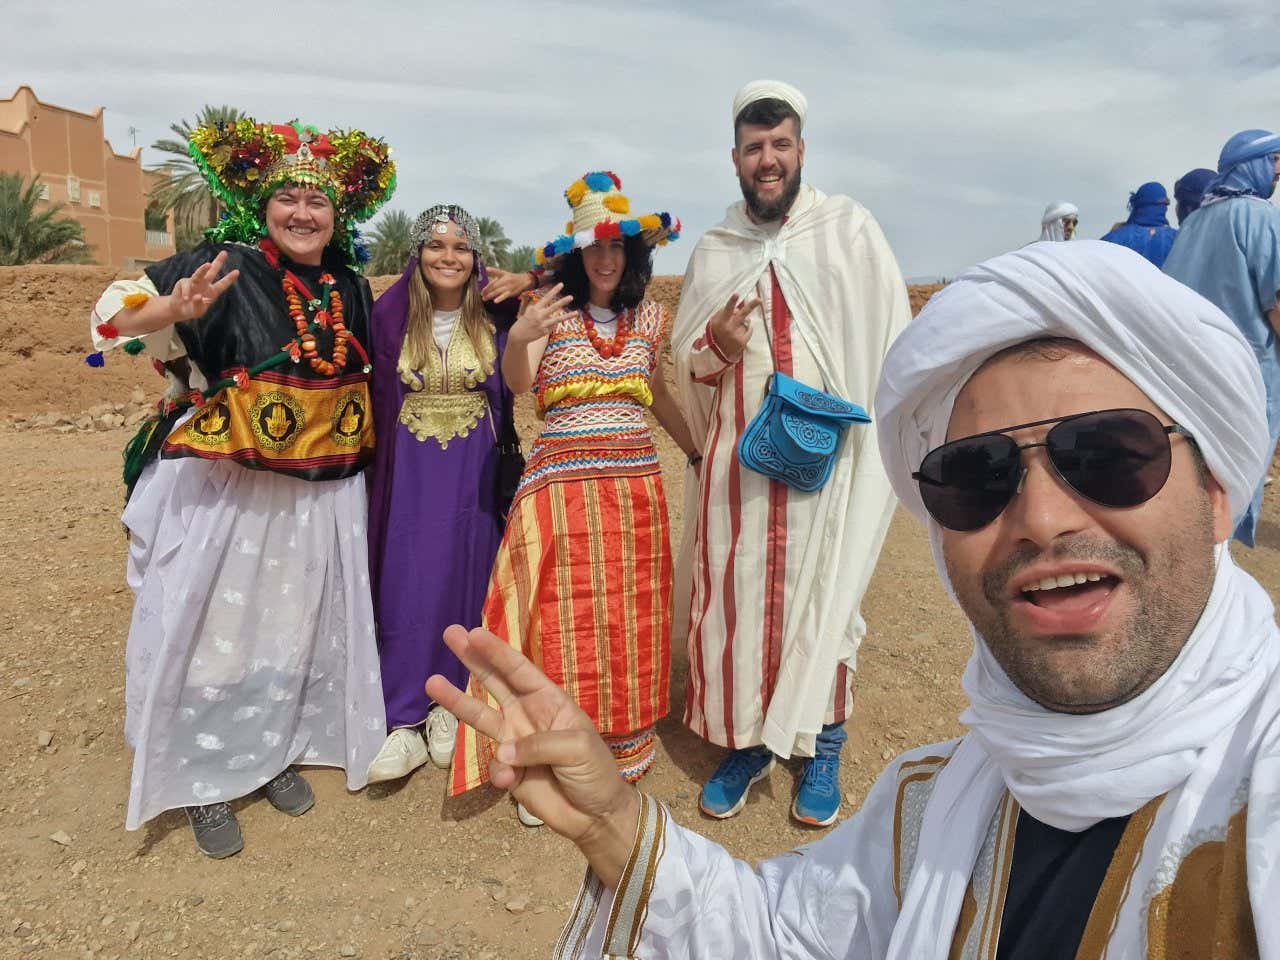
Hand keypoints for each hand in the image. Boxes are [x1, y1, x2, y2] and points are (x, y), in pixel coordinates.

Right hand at [169, 251, 238, 321]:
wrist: (179, 309)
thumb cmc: (192, 309)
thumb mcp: (198, 311)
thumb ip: (200, 305)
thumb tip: (198, 297)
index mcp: (212, 291)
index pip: (222, 284)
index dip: (229, 279)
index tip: (237, 272)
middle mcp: (204, 284)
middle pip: (212, 272)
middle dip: (218, 262)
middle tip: (224, 253)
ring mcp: (194, 282)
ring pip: (199, 274)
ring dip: (203, 269)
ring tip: (207, 265)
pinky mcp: (183, 283)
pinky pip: (186, 286)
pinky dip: (186, 292)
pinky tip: (186, 298)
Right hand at [426, 626, 639, 883]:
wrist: (594, 815)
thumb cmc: (594, 771)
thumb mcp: (577, 748)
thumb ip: (538, 744)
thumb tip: (503, 752)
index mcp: (549, 701)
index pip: (519, 670)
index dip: (497, 652)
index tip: (475, 633)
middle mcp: (528, 714)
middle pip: (494, 682)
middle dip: (473, 659)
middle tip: (450, 633)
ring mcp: (514, 741)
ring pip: (480, 716)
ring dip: (457, 700)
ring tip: (431, 682)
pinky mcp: (507, 770)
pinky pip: (493, 765)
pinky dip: (498, 773)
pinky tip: (511, 782)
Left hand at [482, 268, 535, 302]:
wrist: (524, 280)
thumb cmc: (512, 277)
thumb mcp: (503, 273)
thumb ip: (494, 272)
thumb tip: (486, 269)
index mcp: (502, 275)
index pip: (492, 279)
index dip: (487, 284)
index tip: (481, 289)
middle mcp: (505, 280)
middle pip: (493, 286)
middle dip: (486, 291)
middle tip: (482, 295)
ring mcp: (508, 287)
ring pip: (497, 291)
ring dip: (490, 295)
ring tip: (484, 299)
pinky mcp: (511, 292)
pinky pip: (504, 296)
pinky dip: (500, 298)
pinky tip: (495, 301)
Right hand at [508, 283, 574, 344]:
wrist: (518, 336)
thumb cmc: (523, 322)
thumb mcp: (528, 311)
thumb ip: (538, 307)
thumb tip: (548, 305)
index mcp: (535, 308)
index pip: (547, 297)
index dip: (554, 290)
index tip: (561, 284)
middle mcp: (540, 315)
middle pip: (554, 307)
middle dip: (563, 301)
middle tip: (571, 297)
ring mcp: (543, 324)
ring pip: (558, 319)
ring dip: (568, 316)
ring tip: (576, 313)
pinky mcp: (545, 332)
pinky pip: (552, 327)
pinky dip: (551, 325)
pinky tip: (543, 327)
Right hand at [708, 293, 761, 362]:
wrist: (717, 352)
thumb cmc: (716, 333)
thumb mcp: (715, 321)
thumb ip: (723, 312)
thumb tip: (737, 309)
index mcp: (721, 321)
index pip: (727, 309)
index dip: (732, 301)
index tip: (736, 294)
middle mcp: (729, 328)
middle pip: (742, 314)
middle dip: (751, 305)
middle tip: (759, 299)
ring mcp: (736, 335)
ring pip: (747, 322)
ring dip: (743, 323)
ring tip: (735, 330)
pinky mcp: (742, 342)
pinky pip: (749, 330)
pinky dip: (747, 330)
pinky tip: (739, 334)